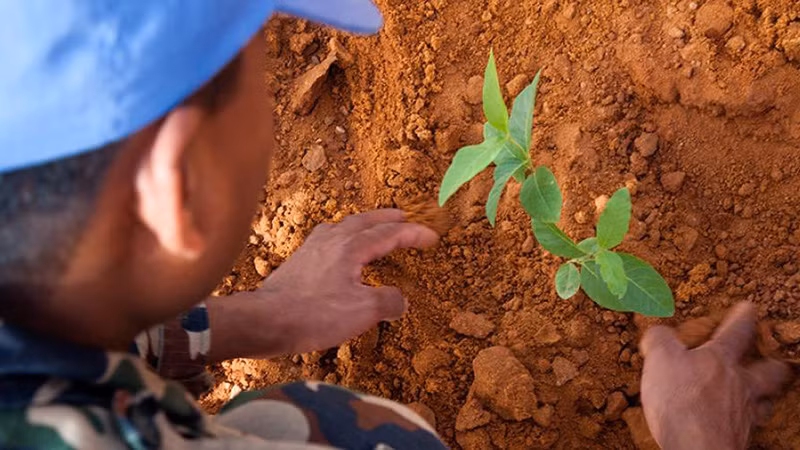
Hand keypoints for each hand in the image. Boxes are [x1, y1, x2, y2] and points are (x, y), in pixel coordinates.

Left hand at [207, 209, 438, 360]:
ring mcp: (312, 248)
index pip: (390, 234)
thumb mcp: (362, 312)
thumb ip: (388, 302)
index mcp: (351, 247)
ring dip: (364, 224)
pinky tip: (339, 248)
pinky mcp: (299, 261)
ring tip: (374, 227)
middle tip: (404, 216)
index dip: (413, 234)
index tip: (431, 237)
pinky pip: (328, 238)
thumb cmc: (313, 314)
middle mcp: (332, 240)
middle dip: (388, 218)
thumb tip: (401, 300)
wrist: (265, 320)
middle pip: (366, 221)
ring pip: (345, 226)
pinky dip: (344, 236)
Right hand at [640, 302, 788, 449]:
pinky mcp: (737, 439)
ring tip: (757, 395)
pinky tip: (733, 423)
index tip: (749, 307)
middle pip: (768, 371)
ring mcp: (743, 414)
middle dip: (771, 363)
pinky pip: (747, 427)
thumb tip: (657, 331)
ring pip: (763, 401)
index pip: (737, 330)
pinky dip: (742, 423)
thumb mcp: (660, 358)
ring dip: (762, 396)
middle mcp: (740, 384)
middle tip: (772, 361)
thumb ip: (659, 340)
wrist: (696, 449)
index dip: (743, 316)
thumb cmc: (681, 401)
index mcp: (721, 359)